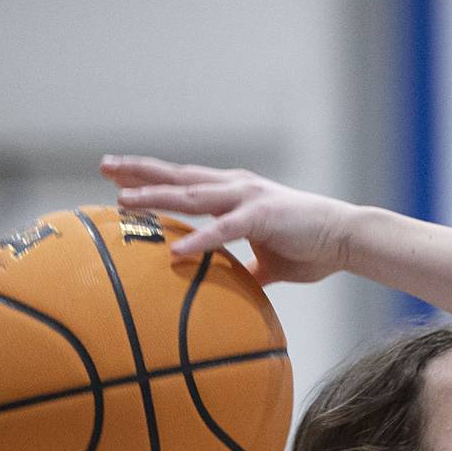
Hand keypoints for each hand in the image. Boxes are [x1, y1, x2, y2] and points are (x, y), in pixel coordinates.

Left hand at [100, 157, 356, 285]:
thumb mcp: (269, 259)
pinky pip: (223, 230)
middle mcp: (236, 187)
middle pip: (178, 175)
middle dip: (139, 171)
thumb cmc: (312, 247)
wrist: (348, 239)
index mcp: (236, 193)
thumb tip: (229, 284)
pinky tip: (175, 250)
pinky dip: (198, 239)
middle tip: (103, 166)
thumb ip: (245, 265)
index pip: (185, 181)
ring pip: (191, 194)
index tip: (118, 178)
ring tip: (123, 202)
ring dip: (156, 196)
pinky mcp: (262, 216)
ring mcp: (248, 198)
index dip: (151, 177)